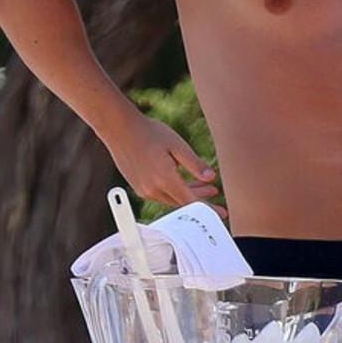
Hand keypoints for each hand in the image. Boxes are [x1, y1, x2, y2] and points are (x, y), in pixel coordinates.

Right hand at [105, 111, 222, 212]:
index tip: (221, 213)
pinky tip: (184, 181)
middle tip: (216, 195)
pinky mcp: (138, 186)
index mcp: (165, 181)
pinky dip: (175, 190)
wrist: (120, 128)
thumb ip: (195, 164)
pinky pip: (161, 194)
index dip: (209, 209)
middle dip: (201, 200)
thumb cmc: (149, 133)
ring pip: (172, 198)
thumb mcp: (178, 146)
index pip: (192, 203)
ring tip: (206, 186)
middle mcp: (153, 190)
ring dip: (189, 193)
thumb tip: (211, 178)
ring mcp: (144, 190)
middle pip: (182, 202)